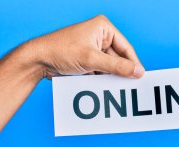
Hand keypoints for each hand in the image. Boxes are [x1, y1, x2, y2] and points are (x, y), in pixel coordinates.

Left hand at [27, 15, 144, 78]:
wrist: (38, 60)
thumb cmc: (61, 51)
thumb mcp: (92, 59)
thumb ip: (116, 66)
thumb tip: (137, 71)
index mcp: (103, 27)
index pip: (125, 47)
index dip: (133, 63)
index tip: (140, 77)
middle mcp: (99, 36)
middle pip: (118, 57)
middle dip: (121, 71)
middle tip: (130, 86)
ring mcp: (92, 48)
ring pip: (109, 65)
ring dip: (111, 76)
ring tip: (116, 88)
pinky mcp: (86, 59)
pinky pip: (100, 70)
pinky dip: (102, 78)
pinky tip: (104, 87)